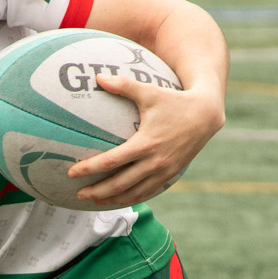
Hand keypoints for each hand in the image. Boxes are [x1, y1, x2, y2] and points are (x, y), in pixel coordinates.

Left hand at [67, 72, 222, 205]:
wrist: (206, 115)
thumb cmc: (174, 101)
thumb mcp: (149, 91)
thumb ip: (123, 85)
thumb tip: (98, 77)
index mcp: (146, 143)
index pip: (111, 161)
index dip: (89, 168)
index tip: (71, 172)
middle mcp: (154, 162)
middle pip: (119, 184)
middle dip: (97, 192)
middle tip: (78, 194)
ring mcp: (163, 171)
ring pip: (133, 193)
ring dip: (112, 200)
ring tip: (94, 201)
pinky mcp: (170, 175)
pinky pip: (147, 192)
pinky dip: (131, 198)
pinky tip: (118, 199)